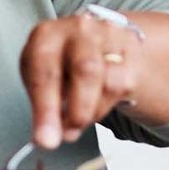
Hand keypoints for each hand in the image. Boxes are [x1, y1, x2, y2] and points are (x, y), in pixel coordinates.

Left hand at [20, 12, 142, 148]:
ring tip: (77, 121)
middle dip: (78, 111)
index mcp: (47, 35)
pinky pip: (123, 86)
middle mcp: (79, 29)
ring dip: (92, 112)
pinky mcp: (129, 47)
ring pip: (109, 82)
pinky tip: (93, 106)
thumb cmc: (59, 62)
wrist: (92, 38)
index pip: (45, 71)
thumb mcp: (39, 76)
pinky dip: (105, 106)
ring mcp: (108, 35)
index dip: (45, 109)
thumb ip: (42, 106)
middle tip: (68, 136)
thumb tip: (47, 139)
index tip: (45, 140)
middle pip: (86, 70)